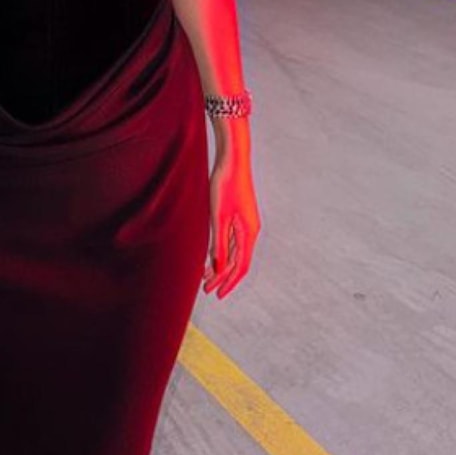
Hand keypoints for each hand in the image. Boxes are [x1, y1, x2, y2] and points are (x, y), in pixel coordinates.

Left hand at [202, 157, 260, 298]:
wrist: (232, 159)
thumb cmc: (225, 186)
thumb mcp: (218, 217)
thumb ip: (219, 244)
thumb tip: (219, 269)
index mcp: (249, 233)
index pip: (241, 267)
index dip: (229, 283)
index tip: (217, 295)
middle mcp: (251, 230)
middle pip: (238, 261)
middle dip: (222, 277)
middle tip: (206, 289)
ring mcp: (246, 222)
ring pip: (235, 251)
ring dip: (221, 265)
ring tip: (204, 276)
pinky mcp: (239, 214)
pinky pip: (232, 240)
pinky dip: (222, 251)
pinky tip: (210, 255)